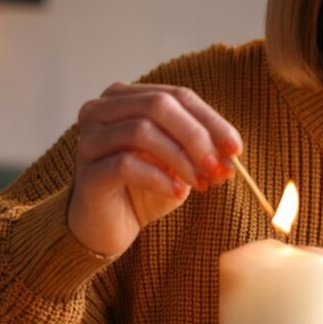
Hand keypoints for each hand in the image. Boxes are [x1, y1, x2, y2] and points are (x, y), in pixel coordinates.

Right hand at [66, 81, 242, 257]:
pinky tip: (176, 193)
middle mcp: (100, 110)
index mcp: (125, 97)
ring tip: (201, 183)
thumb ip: (202, 150)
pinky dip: (159, 178)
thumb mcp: (180, 163)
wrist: (107, 228)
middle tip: (219, 167)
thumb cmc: (145, 188)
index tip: (236, 149)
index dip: (211, 121)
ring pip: (141, 131)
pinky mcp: (86, 172)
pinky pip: (126, 164)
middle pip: (158, 105)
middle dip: (196, 136)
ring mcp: (89, 139)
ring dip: (180, 158)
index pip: (177, 96)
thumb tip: (230, 153)